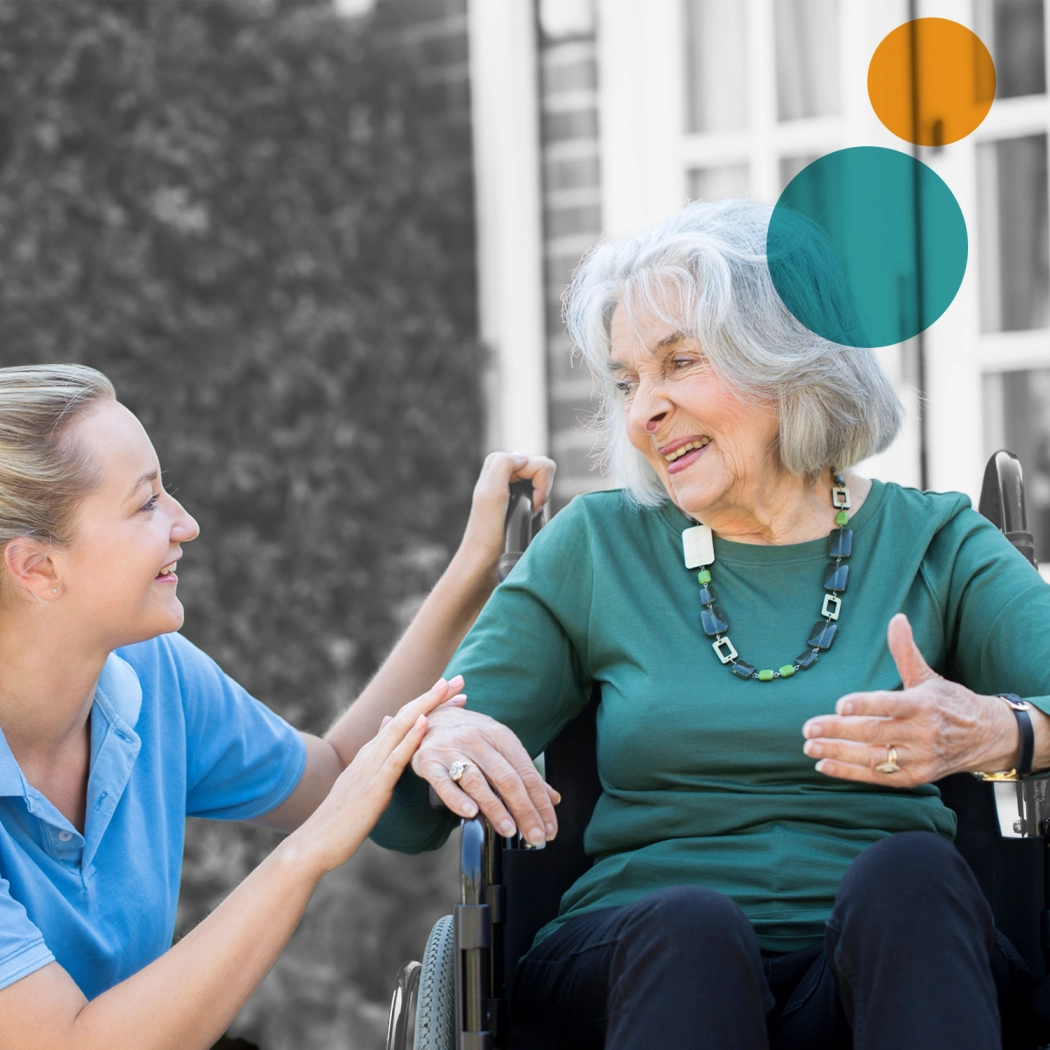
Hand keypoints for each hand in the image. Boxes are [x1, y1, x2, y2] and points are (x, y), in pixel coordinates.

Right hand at [293, 679, 464, 873]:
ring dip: (425, 706)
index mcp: (371, 753)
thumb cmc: (342, 819)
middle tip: (458, 680)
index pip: (403, 719)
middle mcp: (371, 753)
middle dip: (433, 696)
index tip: (451, 690)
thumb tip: (387, 723)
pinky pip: (395, 759)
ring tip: (445, 688)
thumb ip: (376, 754)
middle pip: (405, 716)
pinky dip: (410, 738)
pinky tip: (425, 724)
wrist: (315, 843)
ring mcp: (371, 768)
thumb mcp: (362, 780)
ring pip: (401, 728)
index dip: (428, 703)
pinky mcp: (373, 788)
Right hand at [410, 704, 560, 845]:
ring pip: (477, 781)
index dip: (540, 803)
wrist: (431, 716)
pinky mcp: (429, 761)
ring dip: (495, 809)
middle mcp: (477, 740)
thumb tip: (552, 798)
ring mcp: (452, 750)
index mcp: (500, 735)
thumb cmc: (471, 736)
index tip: (549, 828)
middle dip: (524, 810)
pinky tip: (470, 813)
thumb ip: (524, 772)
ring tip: (509, 830)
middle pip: (506, 778)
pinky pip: (443, 782)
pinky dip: (457, 799)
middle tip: (535, 836)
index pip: (526, 773)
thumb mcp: (500, 745)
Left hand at [456, 451, 556, 577]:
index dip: (541, 485)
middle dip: (542, 490)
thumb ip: (504, 464)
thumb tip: (525, 457)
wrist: (484, 560)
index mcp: (497, 463)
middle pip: (544, 468)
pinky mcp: (519, 498)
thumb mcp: (491, 493)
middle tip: (529, 509)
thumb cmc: (487, 532)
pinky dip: (539, 503)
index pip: (540, 463)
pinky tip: (529, 515)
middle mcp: (505, 471)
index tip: (530, 505)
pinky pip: (541, 491)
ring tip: (528, 513)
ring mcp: (513, 484)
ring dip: (541, 498)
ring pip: (544, 480)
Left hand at [800, 613, 1019, 786]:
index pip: (890, 705)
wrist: (986, 737)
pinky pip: (879, 776)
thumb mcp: (928, 676)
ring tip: (809, 746)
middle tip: (808, 728)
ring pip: (873, 757)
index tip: (839, 705)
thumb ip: (906, 651)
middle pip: (874, 732)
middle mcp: (922, 733)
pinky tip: (825, 765)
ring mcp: (919, 758)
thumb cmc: (950, 703)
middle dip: (838, 731)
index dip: (865, 705)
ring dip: (838, 754)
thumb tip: (896, 618)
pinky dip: (850, 773)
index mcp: (923, 705)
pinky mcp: (916, 777)